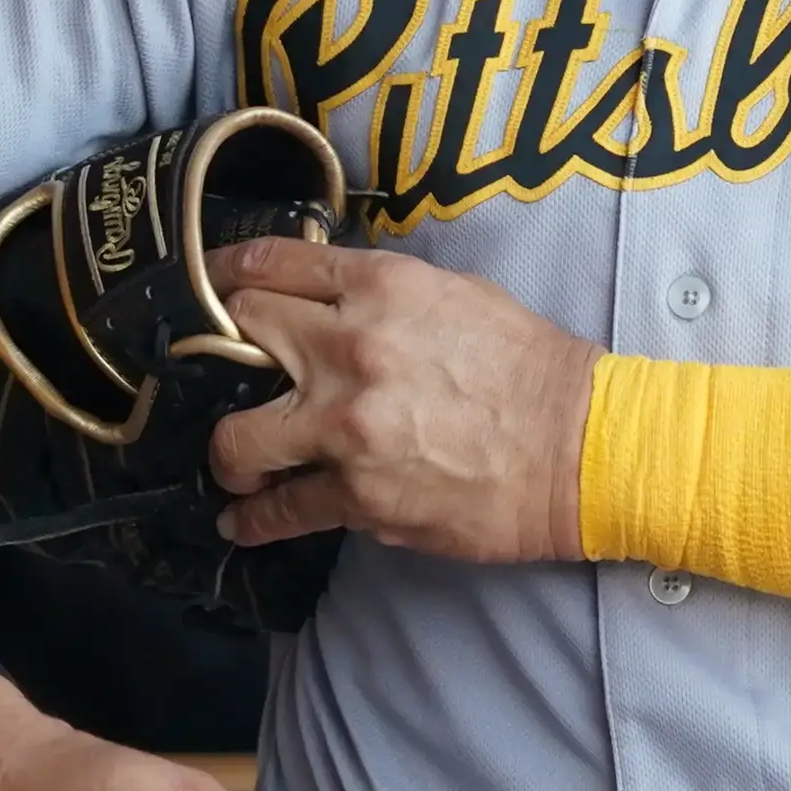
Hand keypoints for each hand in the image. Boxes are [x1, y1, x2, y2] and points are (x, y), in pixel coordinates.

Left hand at [207, 238, 602, 564]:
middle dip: (219, 354)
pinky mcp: (358, 495)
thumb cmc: (530, 366)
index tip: (211, 291)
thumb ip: (385, 292)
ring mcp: (347, 427)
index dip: (227, 278)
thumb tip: (333, 299)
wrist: (579, 448)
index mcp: (380, 287)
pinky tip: (243, 523)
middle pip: (238, 336)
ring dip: (227, 454)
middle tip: (218, 374)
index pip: (272, 267)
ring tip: (233, 464)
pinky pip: (281, 510)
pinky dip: (254, 521)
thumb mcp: (458, 294)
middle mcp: (351, 348)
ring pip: (237, 439)